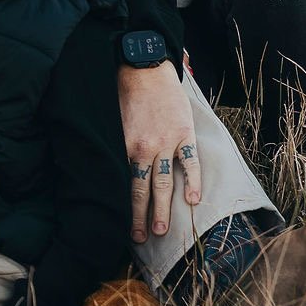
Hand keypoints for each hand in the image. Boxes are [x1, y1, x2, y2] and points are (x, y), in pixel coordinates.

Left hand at [119, 61, 199, 242]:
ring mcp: (166, 142)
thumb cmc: (126, 93)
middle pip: (144, 190)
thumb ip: (119, 148)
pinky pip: (189, 162)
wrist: (145, 68)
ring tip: (162, 230)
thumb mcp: (113, 122)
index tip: (127, 228)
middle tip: (142, 238)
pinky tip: (192, 200)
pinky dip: (192, 181)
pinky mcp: (184, 133)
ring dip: (163, 208)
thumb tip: (116, 171)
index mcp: (125, 147)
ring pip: (164, 182)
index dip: (127, 208)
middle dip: (143, 216)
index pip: (126, 185)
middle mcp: (144, 149)